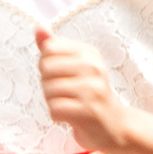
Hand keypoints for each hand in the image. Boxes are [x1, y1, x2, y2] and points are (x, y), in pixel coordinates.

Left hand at [35, 24, 123, 149]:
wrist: (114, 126)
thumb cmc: (88, 94)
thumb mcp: (75, 66)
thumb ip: (54, 46)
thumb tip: (38, 27)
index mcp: (90, 53)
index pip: (49, 49)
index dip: (47, 64)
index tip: (62, 75)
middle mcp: (94, 67)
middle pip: (46, 68)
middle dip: (48, 84)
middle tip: (66, 93)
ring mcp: (92, 89)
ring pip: (49, 90)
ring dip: (52, 102)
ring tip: (70, 104)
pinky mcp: (88, 111)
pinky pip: (54, 109)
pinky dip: (57, 116)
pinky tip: (71, 116)